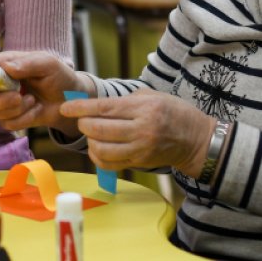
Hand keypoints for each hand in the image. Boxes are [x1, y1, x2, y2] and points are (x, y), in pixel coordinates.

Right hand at [0, 51, 84, 134]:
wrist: (70, 100)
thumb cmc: (58, 76)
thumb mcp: (48, 64)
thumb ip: (28, 63)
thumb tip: (7, 67)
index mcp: (2, 63)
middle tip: (19, 97)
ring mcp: (0, 101)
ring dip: (13, 111)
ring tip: (32, 101)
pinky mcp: (8, 117)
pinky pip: (5, 124)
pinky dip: (22, 120)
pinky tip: (34, 110)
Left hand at [61, 88, 213, 176]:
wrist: (197, 140)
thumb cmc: (174, 112)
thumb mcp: (153, 96)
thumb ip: (124, 99)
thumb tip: (95, 103)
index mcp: (143, 108)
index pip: (104, 108)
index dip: (81, 108)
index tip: (65, 107)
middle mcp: (141, 130)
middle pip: (99, 129)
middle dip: (83, 124)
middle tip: (82, 120)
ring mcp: (140, 149)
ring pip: (101, 149)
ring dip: (90, 141)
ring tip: (92, 134)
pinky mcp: (139, 163)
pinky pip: (109, 164)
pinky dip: (98, 157)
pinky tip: (99, 148)